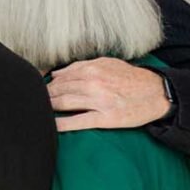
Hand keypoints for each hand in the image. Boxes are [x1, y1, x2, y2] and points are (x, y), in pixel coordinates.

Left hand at [49, 58, 170, 131]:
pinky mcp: (106, 118)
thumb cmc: (130, 78)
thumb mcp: (107, 63)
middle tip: (34, 101)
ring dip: (50, 107)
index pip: (61, 77)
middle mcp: (94, 83)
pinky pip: (79, 121)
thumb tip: (57, 74)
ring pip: (66, 103)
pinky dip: (63, 123)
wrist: (156, 93)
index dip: (47, 85)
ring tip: (40, 111)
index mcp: (92, 68)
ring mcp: (99, 101)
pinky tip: (52, 125)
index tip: (38, 90)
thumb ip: (81, 66)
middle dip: (45, 96)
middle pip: (60, 90)